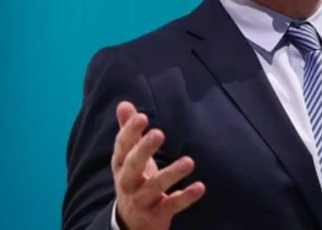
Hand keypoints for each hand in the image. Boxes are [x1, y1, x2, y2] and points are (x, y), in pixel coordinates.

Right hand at [112, 101, 205, 229]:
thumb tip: (124, 104)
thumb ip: (129, 132)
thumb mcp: (129, 158)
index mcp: (121, 165)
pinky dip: (185, 197)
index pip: (122, 146)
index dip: (130, 131)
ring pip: (154, 187)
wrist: (131, 224)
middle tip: (159, 133)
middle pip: (133, 165)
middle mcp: (127, 182)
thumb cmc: (135, 181)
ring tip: (189, 161)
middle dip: (144, 149)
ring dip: (171, 174)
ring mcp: (141, 200)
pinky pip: (171, 206)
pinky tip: (200, 186)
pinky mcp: (156, 215)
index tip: (142, 116)